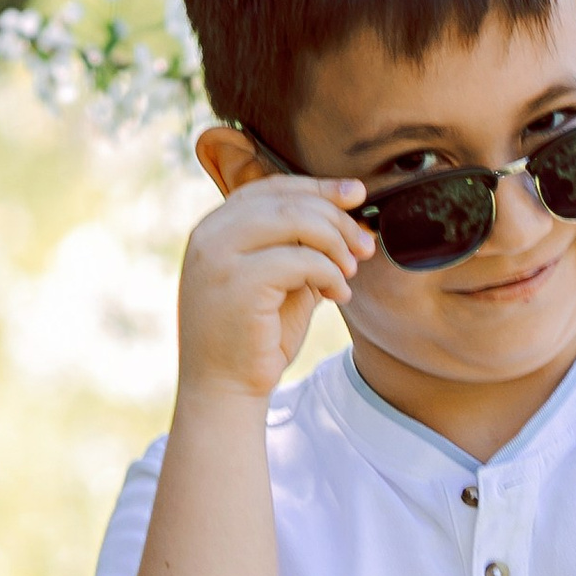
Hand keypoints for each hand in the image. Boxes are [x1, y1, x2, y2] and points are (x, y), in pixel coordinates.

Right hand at [176, 173, 373, 404]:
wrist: (224, 388)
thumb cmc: (255, 339)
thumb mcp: (282, 284)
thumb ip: (303, 251)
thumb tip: (353, 223)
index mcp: (216, 229)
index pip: (270, 188)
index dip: (317, 187)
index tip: (356, 194)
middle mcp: (210, 235)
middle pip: (286, 200)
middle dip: (336, 217)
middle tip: (365, 244)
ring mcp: (219, 256)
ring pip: (294, 220)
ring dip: (335, 242)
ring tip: (351, 270)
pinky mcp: (238, 282)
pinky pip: (300, 260)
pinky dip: (330, 273)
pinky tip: (339, 293)